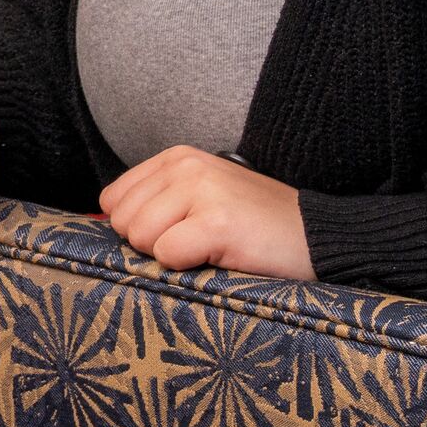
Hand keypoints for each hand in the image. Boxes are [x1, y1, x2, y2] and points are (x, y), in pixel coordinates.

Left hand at [97, 146, 311, 280]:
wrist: (319, 237)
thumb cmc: (256, 226)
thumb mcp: (202, 198)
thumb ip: (157, 203)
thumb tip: (106, 223)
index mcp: (176, 158)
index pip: (113, 200)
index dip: (138, 228)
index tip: (177, 233)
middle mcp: (185, 166)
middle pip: (123, 221)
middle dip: (152, 245)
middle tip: (198, 244)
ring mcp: (201, 191)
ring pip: (140, 238)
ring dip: (172, 256)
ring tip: (211, 248)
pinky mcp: (216, 222)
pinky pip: (167, 255)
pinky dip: (189, 268)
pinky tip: (222, 256)